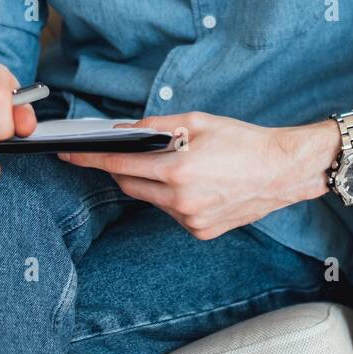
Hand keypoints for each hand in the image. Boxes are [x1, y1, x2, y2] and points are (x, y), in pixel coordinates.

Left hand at [56, 110, 330, 238]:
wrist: (283, 171)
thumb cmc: (244, 140)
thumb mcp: (198, 121)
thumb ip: (156, 127)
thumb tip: (124, 130)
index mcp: (177, 170)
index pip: (119, 165)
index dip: (91, 159)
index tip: (69, 155)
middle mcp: (180, 201)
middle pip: (129, 185)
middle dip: (120, 169)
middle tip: (117, 152)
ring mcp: (190, 221)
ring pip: (151, 200)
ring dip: (149, 182)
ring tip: (170, 164)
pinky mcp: (201, 232)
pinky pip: (172, 212)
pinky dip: (171, 197)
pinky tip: (192, 182)